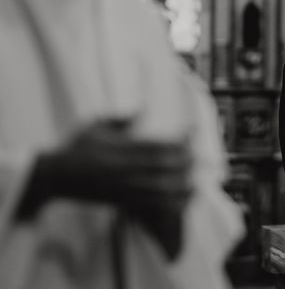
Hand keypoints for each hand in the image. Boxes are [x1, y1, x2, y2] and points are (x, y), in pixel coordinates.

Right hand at [17, 118, 192, 258]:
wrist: (55, 177)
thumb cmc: (75, 147)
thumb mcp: (95, 125)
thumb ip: (120, 118)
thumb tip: (142, 109)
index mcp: (121, 149)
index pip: (156, 146)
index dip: (177, 143)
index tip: (190, 137)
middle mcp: (124, 169)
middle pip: (163, 167)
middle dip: (184, 164)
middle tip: (197, 159)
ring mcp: (123, 187)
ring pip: (159, 189)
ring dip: (180, 186)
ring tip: (195, 182)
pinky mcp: (121, 200)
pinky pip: (149, 205)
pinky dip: (168, 205)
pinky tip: (181, 201)